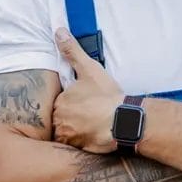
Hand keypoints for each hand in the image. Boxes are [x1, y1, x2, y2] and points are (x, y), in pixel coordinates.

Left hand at [52, 28, 124, 152]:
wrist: (123, 121)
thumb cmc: (107, 95)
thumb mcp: (89, 68)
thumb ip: (72, 51)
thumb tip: (58, 31)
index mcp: (60, 101)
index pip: (61, 103)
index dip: (74, 102)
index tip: (87, 103)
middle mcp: (60, 121)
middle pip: (62, 119)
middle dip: (73, 118)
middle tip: (91, 115)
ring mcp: (69, 137)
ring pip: (68, 133)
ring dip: (77, 131)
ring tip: (94, 127)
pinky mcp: (79, 150)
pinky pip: (76, 147)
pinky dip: (84, 143)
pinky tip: (96, 137)